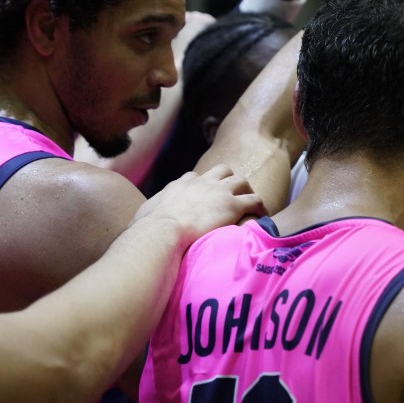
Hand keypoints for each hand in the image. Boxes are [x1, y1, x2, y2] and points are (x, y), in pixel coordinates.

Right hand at [131, 164, 263, 247]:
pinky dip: (261, 206)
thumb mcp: (145, 215)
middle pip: (223, 171)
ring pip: (242, 181)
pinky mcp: (232, 205)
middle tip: (234, 195)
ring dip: (247, 191)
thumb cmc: (148, 229)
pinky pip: (255, 201)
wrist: (162, 231)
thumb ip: (148, 215)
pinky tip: (263, 216)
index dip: (204, 186)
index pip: (196, 177)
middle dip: (230, 180)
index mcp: (181, 184)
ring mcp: (219, 192)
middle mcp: (201, 182)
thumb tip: (140, 225)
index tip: (207, 197)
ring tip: (252, 204)